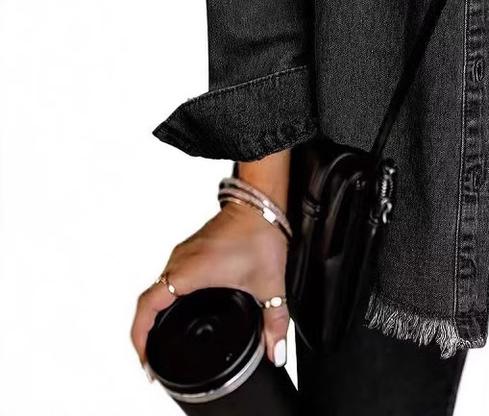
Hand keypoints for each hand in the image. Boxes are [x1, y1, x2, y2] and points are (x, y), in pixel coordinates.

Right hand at [130, 203, 289, 375]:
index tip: (145, 359)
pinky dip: (168, 297)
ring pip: (158, 287)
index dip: (140, 337)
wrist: (261, 202)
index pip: (147, 307)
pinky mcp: (193, 249)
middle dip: (145, 332)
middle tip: (151, 357)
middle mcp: (180, 261)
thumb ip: (275, 321)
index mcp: (189, 272)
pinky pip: (169, 277)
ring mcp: (185, 254)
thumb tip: (276, 350)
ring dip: (155, 313)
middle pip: (148, 301)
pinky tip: (180, 308)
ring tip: (160, 337)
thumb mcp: (269, 284)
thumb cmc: (259, 233)